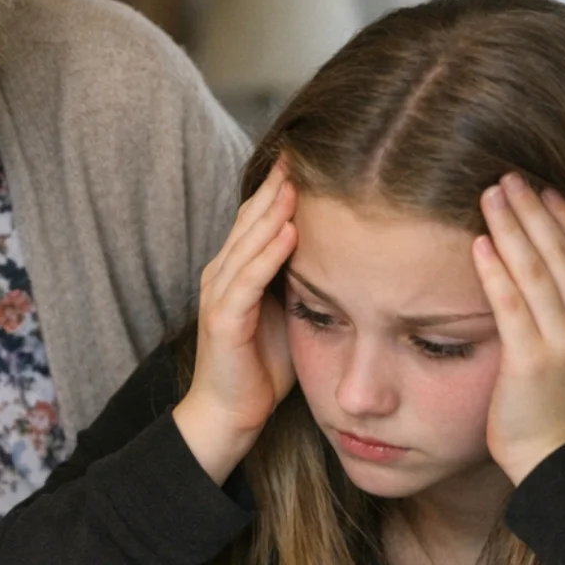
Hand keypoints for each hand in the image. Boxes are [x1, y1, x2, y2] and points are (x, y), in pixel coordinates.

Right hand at [173, 160, 297, 481]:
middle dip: (277, 185)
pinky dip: (268, 253)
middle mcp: (222, 274)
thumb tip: (344, 252)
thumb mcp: (289, 313)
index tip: (310, 157)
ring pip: (247, 242)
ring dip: (273, 210)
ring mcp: (219, 295)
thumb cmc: (261, 367)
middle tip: (303, 150)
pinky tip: (290, 231)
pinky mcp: (223, 320)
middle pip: (251, 218)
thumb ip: (302, 280)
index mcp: (237, 270)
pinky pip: (247, 279)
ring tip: (297, 179)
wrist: (231, 414)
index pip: (259, 217)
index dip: (281, 187)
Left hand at [474, 174, 564, 482]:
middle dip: (533, 209)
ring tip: (489, 195)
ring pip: (537, 270)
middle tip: (507, 177)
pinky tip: (478, 244)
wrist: (553, 455)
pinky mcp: (532, 360)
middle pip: (562, 251)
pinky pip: (511, 304)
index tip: (541, 187)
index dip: (564, 216)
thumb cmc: (556, 400)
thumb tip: (538, 259)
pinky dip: (495, 271)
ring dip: (511, 227)